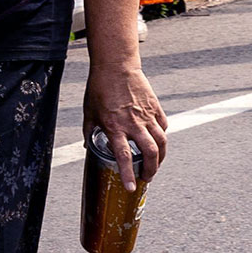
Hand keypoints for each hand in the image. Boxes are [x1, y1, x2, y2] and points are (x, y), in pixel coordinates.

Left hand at [83, 58, 167, 190]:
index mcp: (114, 126)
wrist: (116, 65)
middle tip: (147, 177)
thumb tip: (88, 145)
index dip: (128, 174)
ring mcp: (146, 115)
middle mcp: (133, 123)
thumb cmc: (99, 88)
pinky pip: (163, 126)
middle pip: (149, 153)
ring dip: (161, 158)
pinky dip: (162, 137)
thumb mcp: (89, 112)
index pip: (123, 156)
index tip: (131, 187)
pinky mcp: (155, 107)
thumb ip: (89, 131)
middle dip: (151, 170)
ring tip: (156, 165)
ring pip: (162, 142)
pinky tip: (158, 141)